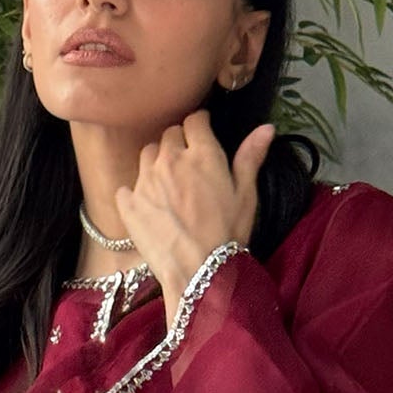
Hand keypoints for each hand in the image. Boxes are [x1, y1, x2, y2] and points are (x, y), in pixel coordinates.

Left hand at [113, 110, 275, 297]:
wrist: (199, 272)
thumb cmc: (228, 234)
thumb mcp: (246, 195)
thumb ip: (250, 157)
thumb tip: (266, 128)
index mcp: (202, 154)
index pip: (194, 120)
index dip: (199, 125)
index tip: (202, 135)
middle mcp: (170, 160)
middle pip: (168, 135)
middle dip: (178, 144)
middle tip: (187, 166)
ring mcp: (145, 181)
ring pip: (146, 155)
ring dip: (156, 163)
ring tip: (167, 185)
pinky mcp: (129, 204)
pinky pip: (126, 187)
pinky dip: (134, 193)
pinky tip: (148, 207)